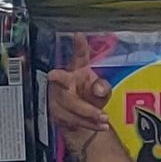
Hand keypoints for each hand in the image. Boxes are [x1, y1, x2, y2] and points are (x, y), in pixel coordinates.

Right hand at [46, 34, 112, 160]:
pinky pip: (71, 119)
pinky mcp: (56, 113)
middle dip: (74, 91)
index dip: (79, 46)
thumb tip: (99, 88)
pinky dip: (87, 124)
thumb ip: (102, 88)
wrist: (81, 117)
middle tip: (93, 102)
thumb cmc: (89, 96)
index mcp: (76, 70)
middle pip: (63, 81)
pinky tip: (99, 126)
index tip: (79, 36)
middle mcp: (64, 81)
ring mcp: (57, 97)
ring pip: (69, 105)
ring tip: (104, 119)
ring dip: (88, 114)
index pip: (78, 56)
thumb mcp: (100, 91)